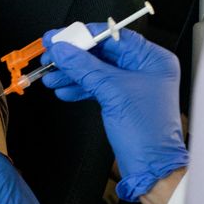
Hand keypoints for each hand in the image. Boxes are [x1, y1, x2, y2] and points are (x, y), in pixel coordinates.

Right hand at [41, 23, 188, 200]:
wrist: (150, 167)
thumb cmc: (147, 133)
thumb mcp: (113, 93)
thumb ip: (85, 68)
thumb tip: (63, 51)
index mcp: (152, 59)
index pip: (113, 37)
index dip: (84, 36)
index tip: (60, 37)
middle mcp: (144, 69)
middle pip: (101, 54)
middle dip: (74, 57)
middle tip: (50, 57)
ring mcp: (132, 86)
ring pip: (95, 72)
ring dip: (71, 74)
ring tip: (51, 77)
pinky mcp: (121, 102)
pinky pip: (96, 87)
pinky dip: (78, 88)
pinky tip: (64, 90)